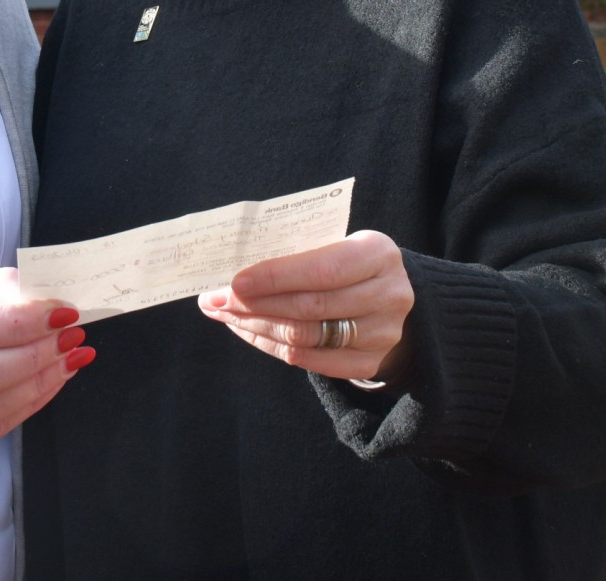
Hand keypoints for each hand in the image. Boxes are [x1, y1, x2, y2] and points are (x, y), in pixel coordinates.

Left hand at [197, 231, 414, 382]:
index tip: (234, 281)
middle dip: (254, 304)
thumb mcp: (337, 243)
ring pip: (305, 336)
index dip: (276, 277)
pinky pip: (310, 361)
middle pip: (309, 307)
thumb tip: (233, 267)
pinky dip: (272, 346)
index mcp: (379, 254)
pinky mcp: (369, 362)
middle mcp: (388, 295)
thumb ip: (298, 253)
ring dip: (256, 326)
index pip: (322, 270)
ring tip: (225, 314)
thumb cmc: (350, 261)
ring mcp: (382, 334)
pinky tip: (248, 332)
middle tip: (215, 299)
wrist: (390, 295)